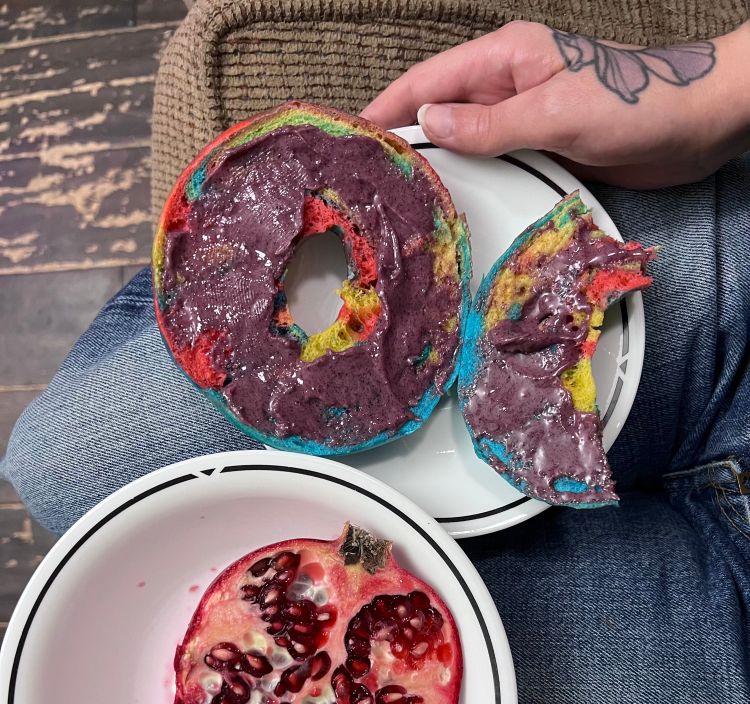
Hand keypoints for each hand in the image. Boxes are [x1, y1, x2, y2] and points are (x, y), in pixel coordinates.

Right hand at [361, 20, 749, 187]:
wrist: (696, 125)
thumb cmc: (636, 105)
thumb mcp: (554, 113)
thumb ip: (490, 123)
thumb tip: (429, 123)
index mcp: (507, 57)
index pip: (428, 80)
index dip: (386, 107)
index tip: (349, 135)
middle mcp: (509, 83)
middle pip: (438, 109)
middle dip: (400, 137)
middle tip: (363, 176)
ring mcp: (523, 115)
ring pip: (461, 137)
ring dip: (431, 160)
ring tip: (394, 192)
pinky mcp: (541, 145)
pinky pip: (489, 159)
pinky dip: (464, 175)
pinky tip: (447, 197)